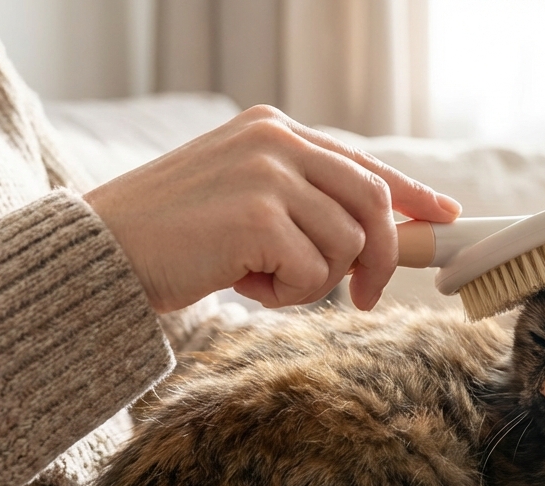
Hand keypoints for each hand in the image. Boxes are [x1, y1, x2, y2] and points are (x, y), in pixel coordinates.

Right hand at [85, 105, 461, 313]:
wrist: (101, 254)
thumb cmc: (172, 237)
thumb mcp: (245, 200)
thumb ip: (303, 202)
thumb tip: (382, 234)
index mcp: (274, 128)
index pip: (363, 162)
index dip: (411, 193)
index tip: (442, 215)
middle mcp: (276, 139)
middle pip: (373, 203)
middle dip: (379, 259)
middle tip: (361, 298)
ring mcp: (267, 174)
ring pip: (347, 246)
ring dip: (312, 282)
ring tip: (259, 279)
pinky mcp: (258, 216)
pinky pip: (314, 274)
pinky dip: (285, 295)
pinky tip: (241, 283)